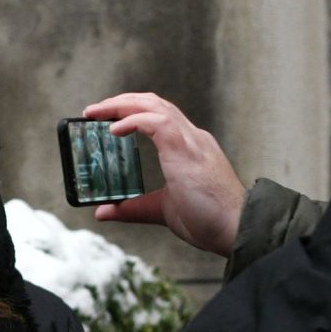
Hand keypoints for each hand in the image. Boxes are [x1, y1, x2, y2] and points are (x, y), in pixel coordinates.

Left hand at [83, 93, 246, 256]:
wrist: (237, 229)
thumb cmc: (209, 221)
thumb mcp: (162, 211)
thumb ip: (133, 209)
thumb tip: (103, 211)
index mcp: (189, 148)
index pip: (159, 115)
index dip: (132, 111)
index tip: (107, 118)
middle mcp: (192, 138)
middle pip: (154, 103)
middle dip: (122, 101)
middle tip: (93, 111)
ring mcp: (192, 141)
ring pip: (154, 105)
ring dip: (122, 105)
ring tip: (96, 112)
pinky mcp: (187, 150)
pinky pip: (157, 123)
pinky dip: (133, 121)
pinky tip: (114, 130)